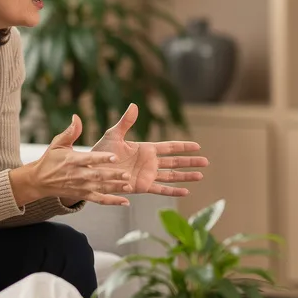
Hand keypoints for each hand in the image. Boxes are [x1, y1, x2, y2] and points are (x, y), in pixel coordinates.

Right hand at [11, 115, 128, 206]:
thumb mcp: (57, 144)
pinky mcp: (82, 195)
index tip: (115, 156)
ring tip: (129, 187)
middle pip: (97, 175)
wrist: (39, 181)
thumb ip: (70, 132)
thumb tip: (76, 117)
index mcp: (72, 160)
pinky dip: (112, 201)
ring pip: (100, 188)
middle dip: (112, 175)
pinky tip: (125, 202)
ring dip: (115, 188)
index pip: (89, 159)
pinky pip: (99, 200)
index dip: (102, 158)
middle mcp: (77, 174)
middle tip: (127, 174)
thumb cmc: (50, 159)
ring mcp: (80, 186)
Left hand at [91, 103, 207, 198]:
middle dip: (190, 162)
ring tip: (200, 176)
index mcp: (146, 149)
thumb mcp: (113, 135)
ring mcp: (147, 175)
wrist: (92, 170)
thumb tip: (134, 105)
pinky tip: (185, 192)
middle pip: (175, 162)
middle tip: (206, 162)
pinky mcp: (142, 186)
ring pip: (172, 176)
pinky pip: (161, 189)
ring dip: (186, 176)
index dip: (183, 146)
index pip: (170, 147)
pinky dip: (173, 191)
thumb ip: (126, 122)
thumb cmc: (100, 152)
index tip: (197, 146)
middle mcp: (150, 162)